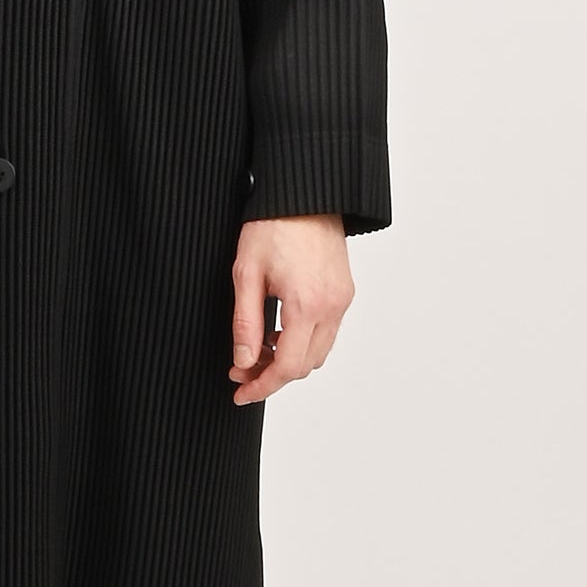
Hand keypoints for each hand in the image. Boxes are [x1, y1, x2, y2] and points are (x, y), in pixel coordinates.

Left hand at [229, 213, 353, 405]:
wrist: (304, 194)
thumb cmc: (272, 225)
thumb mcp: (246, 274)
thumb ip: (245, 323)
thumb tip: (244, 362)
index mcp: (307, 305)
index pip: (288, 367)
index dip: (262, 386)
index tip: (241, 392)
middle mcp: (332, 306)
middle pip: (306, 366)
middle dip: (272, 375)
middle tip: (241, 369)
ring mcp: (342, 300)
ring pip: (319, 352)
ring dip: (289, 360)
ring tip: (257, 350)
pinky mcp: (345, 291)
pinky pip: (327, 332)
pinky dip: (303, 342)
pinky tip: (279, 331)